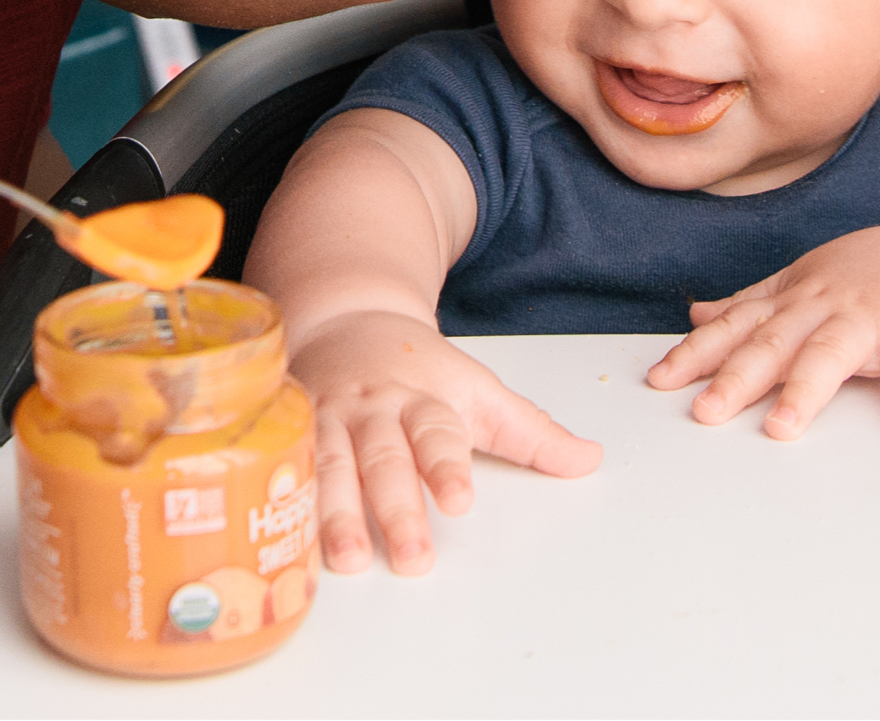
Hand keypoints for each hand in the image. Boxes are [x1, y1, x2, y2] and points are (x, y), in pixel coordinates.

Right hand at [291, 310, 600, 576]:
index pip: (437, 435)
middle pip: (385, 460)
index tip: (460, 500)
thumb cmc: (419, 367)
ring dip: (337, 515)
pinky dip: (288, 501)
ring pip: (331, 467)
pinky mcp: (292, 433)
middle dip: (397, 509)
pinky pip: (289, 468)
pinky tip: (288, 539)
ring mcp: (329, 421)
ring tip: (349, 561)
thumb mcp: (478, 391)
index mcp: (423, 399)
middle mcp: (374, 410)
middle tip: (414, 558)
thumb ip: (530, 432)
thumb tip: (591, 461)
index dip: (446, 467)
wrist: (348, 318)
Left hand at [647, 221, 879, 442]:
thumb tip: (695, 317)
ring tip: (782, 426)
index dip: (695, 353)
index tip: (659, 381)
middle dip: (736, 378)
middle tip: (705, 411)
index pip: (734, 328)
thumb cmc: (863, 276)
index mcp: (790, 301)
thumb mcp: (799, 284)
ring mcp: (868, 318)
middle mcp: (821, 306)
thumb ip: (749, 305)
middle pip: (772, 344)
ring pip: (831, 353)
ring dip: (805, 389)